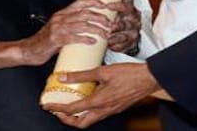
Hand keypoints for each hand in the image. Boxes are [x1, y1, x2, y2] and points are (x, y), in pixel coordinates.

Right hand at [0, 0, 112, 67]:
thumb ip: (70, 27)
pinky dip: (85, 38)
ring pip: (82, 24)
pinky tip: (93, 41)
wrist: (28, 51)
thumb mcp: (57, 30)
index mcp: (61, 14)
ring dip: (96, 28)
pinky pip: (74, 37)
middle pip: (84, 13)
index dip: (93, 3)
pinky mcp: (56, 39)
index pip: (79, 4)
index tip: (104, 5)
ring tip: (105, 33)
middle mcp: (60, 19)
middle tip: (110, 23)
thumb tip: (86, 28)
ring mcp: (58, 28)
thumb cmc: (43, 42)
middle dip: (99, 17)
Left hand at [43, 63, 159, 127]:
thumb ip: (82, 74)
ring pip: (90, 120)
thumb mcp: (102, 71)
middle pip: (80, 124)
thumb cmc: (129, 74)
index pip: (72, 110)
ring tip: (70, 105)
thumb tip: (63, 77)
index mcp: (98, 102)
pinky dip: (88, 110)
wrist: (149, 79)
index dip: (57, 108)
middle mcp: (104, 110)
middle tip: (58, 110)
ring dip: (77, 116)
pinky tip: (87, 98)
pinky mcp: (116, 108)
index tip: (47, 105)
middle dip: (66, 120)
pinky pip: (98, 114)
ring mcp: (111, 110)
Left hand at [105, 0, 139, 53]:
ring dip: (117, 27)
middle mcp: (134, 17)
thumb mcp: (115, 14)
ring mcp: (134, 29)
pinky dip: (116, 42)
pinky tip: (109, 42)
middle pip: (128, 9)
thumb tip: (89, 0)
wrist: (127, 40)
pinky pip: (124, 41)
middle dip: (118, 7)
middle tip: (108, 6)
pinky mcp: (132, 41)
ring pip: (126, 26)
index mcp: (130, 8)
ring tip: (108, 29)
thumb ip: (107, 8)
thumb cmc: (118, 24)